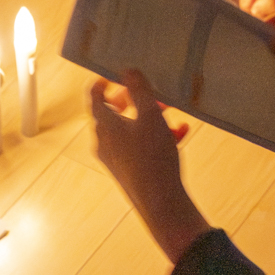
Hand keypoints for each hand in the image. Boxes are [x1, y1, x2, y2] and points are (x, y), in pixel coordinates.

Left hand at [90, 71, 209, 262]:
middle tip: (151, 95)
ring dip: (150, 118)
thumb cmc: (153, 157)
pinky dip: (155, 137)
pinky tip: (180, 134)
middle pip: (113, 113)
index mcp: (104, 125)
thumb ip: (139, 89)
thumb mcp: (150, 115)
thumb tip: (127, 70)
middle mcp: (105, 142)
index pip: (94, 96)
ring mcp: (115, 158)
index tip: (116, 74)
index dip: (103, 81)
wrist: (160, 204)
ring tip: (172, 115)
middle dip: (136, 100)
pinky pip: (139, 147)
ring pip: (130, 130)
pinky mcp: (128, 171)